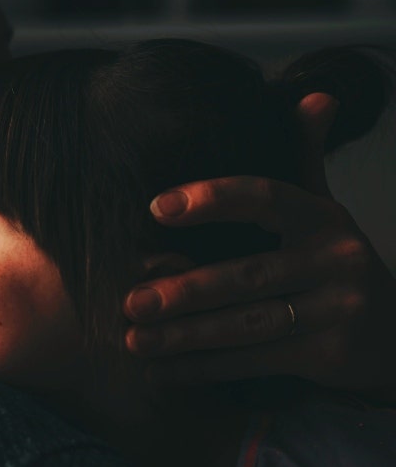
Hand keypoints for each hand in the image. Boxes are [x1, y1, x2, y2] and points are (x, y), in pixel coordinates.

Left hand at [123, 94, 395, 399]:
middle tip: (130, 299)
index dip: (212, 199)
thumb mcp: (323, 209)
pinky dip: (203, 368)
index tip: (155, 207)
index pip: (265, 197)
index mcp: (322, 216)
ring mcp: (338, 309)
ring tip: (134, 340)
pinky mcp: (330, 355)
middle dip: (183, 290)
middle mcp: (335, 259)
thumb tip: (317, 96)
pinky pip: (253, 362)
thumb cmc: (332, 262)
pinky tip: (161, 370)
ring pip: (245, 324)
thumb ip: (304, 157)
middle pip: (245, 275)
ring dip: (184, 336)